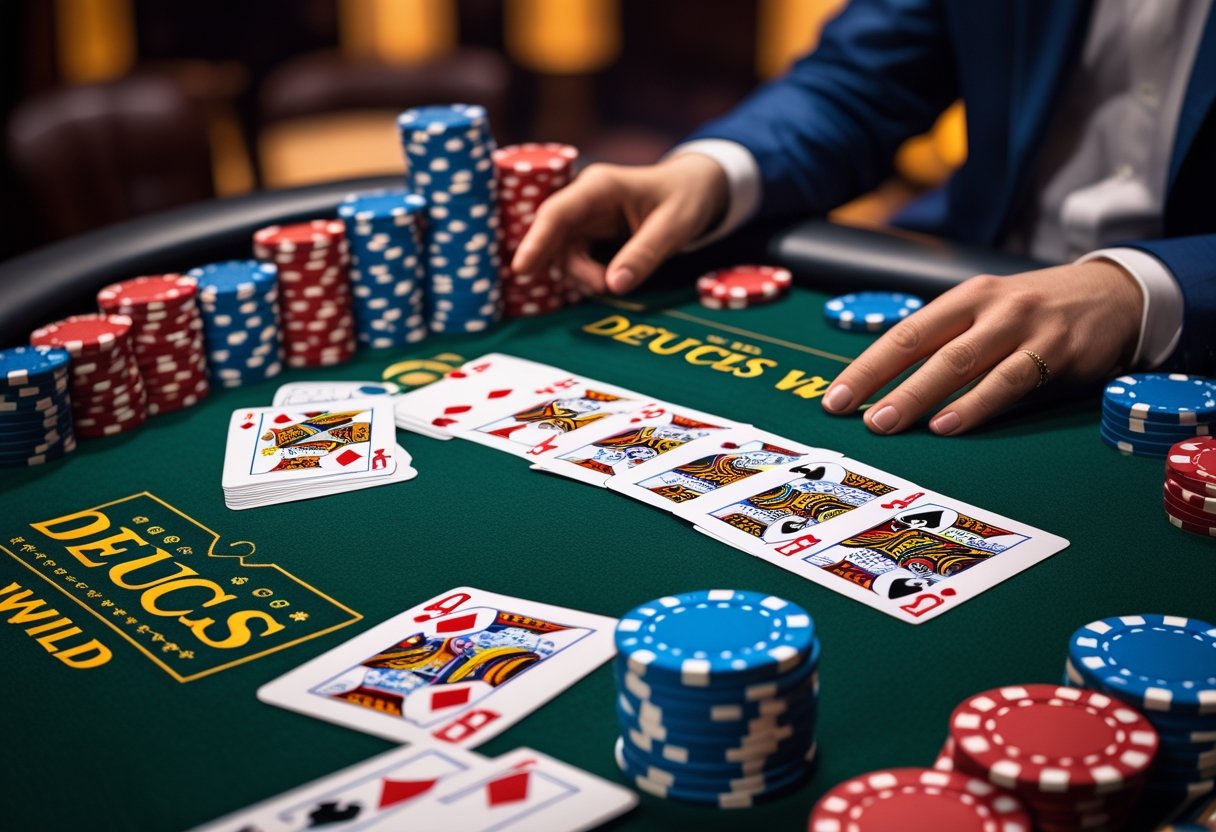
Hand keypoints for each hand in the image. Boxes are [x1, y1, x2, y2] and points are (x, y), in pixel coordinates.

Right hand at [511, 153, 728, 295]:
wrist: (696, 189)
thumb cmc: (686, 199)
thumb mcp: (673, 227)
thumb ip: (644, 255)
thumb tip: (614, 286)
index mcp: (599, 187)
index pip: (557, 213)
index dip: (536, 241)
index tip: (521, 269)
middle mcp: (583, 200)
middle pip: (553, 237)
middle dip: (571, 267)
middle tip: (600, 286)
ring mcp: (584, 218)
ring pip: (563, 253)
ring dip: (583, 275)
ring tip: (616, 281)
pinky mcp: (589, 234)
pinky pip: (575, 259)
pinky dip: (588, 275)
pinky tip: (610, 278)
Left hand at [820, 261, 1144, 434]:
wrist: (1114, 294)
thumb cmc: (1036, 314)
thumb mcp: (988, 315)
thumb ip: (949, 344)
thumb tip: (889, 391)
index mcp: (963, 298)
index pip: (904, 334)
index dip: (867, 367)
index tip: (835, 399)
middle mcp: (990, 307)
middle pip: (924, 346)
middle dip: (883, 383)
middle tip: (854, 416)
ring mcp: (1024, 326)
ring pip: (961, 362)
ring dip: (920, 395)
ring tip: (888, 423)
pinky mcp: (1058, 350)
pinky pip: (1011, 380)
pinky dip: (976, 404)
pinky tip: (948, 424)